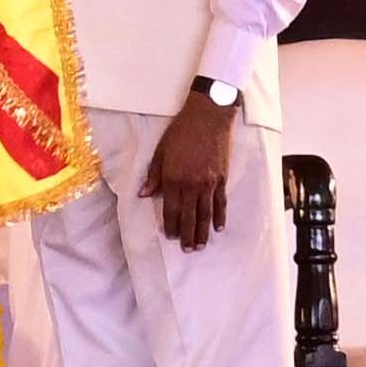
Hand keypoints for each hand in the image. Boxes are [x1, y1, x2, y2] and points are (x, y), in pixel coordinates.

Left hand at [149, 93, 242, 248]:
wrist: (209, 116)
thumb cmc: (181, 131)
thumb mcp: (161, 151)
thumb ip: (154, 175)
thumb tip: (143, 194)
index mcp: (173, 178)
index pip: (172, 209)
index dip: (171, 225)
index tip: (170, 236)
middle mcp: (192, 184)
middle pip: (190, 216)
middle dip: (187, 235)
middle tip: (187, 250)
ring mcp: (209, 183)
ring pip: (206, 213)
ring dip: (202, 232)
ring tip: (200, 246)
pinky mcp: (222, 178)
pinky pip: (221, 202)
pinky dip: (219, 216)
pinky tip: (218, 228)